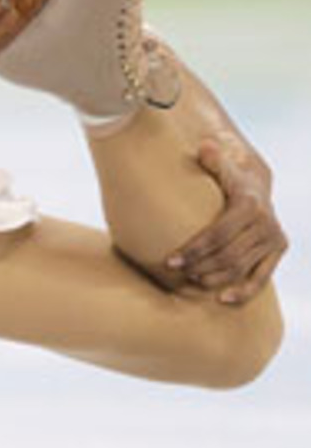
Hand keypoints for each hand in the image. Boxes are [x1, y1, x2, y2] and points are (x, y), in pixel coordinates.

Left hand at [166, 135, 287, 303]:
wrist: (258, 189)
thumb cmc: (228, 180)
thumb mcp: (222, 167)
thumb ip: (213, 160)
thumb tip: (205, 147)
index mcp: (249, 204)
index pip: (217, 234)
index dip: (193, 250)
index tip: (169, 261)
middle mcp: (266, 223)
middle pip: (227, 254)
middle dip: (199, 266)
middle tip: (176, 272)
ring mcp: (274, 239)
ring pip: (240, 268)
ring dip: (213, 278)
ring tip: (191, 281)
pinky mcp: (278, 252)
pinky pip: (261, 279)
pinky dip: (243, 292)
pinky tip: (221, 300)